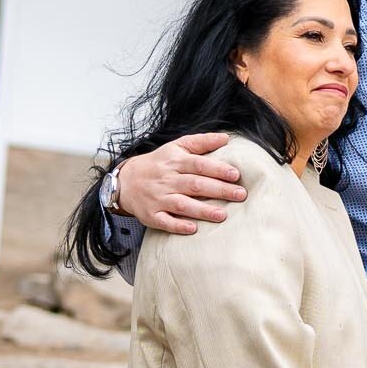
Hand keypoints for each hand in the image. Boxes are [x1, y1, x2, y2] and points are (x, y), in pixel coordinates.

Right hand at [114, 132, 246, 233]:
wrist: (126, 181)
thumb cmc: (158, 164)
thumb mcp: (176, 147)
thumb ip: (201, 142)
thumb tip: (225, 138)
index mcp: (174, 162)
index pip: (199, 165)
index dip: (218, 169)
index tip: (235, 175)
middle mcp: (167, 180)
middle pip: (195, 185)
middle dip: (219, 190)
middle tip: (240, 194)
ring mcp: (158, 198)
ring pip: (182, 205)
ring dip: (203, 210)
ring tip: (222, 215)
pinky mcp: (151, 215)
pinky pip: (165, 222)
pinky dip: (178, 226)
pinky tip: (193, 229)